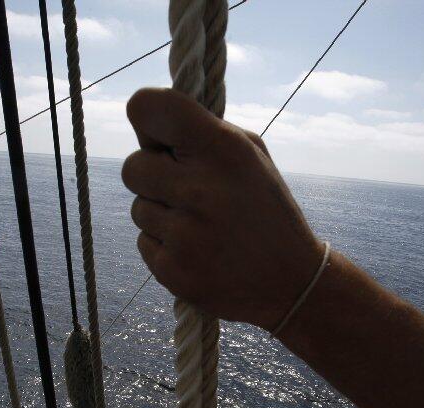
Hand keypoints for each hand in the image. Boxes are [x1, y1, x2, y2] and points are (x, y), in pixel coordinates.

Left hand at [122, 87, 322, 330]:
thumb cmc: (264, 208)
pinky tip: (198, 250)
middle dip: (151, 175)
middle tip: (184, 189)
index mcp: (223, 150)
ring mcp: (185, 235)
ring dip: (161, 214)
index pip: (149, 108)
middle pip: (132, 167)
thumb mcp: (252, 157)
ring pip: (138, 208)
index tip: (156, 135)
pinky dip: (165, 245)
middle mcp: (200, 190)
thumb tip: (147, 124)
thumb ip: (203, 132)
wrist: (291, 282)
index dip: (144, 118)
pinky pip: (144, 242)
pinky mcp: (173, 270)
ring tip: (201, 225)